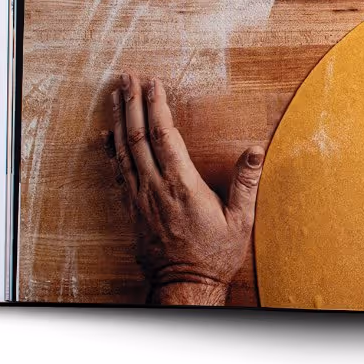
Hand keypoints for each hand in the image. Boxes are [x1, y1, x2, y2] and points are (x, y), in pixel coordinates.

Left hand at [107, 73, 264, 304]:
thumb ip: (246, 182)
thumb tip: (256, 149)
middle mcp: (155, 188)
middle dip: (132, 103)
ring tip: (116, 94)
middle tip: (128, 77)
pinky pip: (117, 173)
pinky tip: (107, 135)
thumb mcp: (240, 219)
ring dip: (118, 119)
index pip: (164, 136)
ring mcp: (139, 199)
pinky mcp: (131, 210)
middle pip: (137, 137)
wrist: (185, 286)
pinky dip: (111, 150)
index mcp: (182, 186)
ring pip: (123, 151)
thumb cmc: (215, 254)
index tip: (155, 84)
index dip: (157, 107)